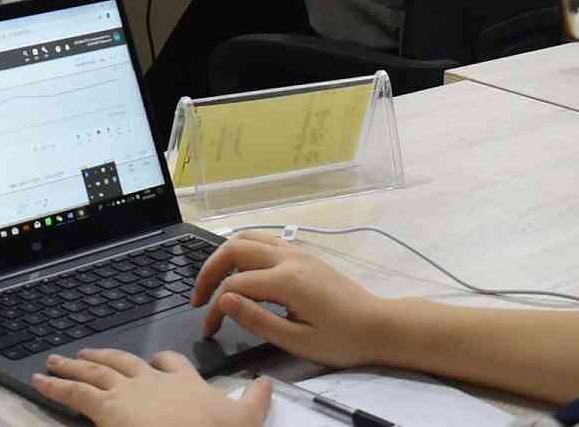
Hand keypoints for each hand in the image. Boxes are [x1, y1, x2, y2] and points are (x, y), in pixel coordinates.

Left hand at [31, 349, 267, 426]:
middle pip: (124, 361)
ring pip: (94, 371)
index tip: (157, 361)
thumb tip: (268, 383)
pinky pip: (72, 392)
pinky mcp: (104, 407)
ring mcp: (125, 391)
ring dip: (73, 366)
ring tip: (58, 362)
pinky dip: (53, 385)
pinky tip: (38, 381)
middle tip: (89, 355)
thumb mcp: (243, 420)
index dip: (162, 362)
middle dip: (106, 357)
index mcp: (184, 383)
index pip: (170, 364)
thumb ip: (253, 401)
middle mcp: (152, 381)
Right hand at [194, 235, 396, 369]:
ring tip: (214, 282)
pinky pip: (264, 241)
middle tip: (198, 297)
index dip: (214, 306)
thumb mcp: (298, 341)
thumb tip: (223, 300)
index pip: (235, 285)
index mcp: (286, 280)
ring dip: (224, 256)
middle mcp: (288, 257)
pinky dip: (243, 251)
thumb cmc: (341, 340)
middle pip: (234, 248)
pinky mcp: (303, 254)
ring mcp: (297, 252)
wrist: (380, 326)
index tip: (207, 328)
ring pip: (248, 237)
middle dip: (209, 270)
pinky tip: (241, 272)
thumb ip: (257, 320)